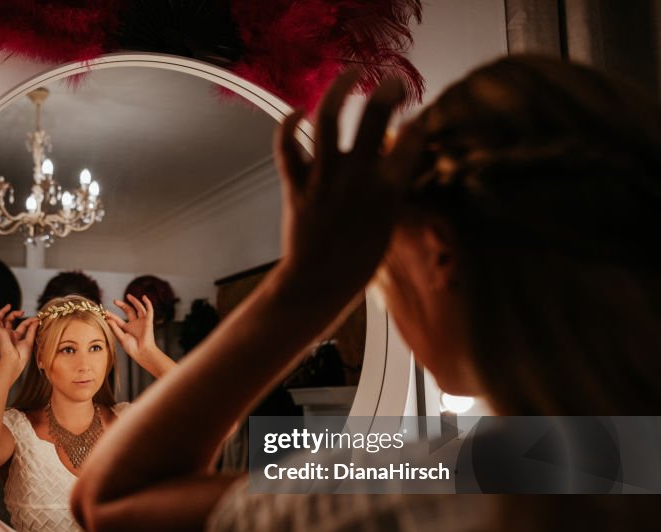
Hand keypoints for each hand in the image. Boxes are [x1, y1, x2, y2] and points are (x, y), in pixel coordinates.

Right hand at [0, 304, 37, 377]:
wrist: (14, 362)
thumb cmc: (22, 356)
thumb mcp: (29, 341)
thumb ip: (32, 330)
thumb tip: (36, 320)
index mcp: (16, 337)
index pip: (22, 325)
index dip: (29, 320)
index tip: (36, 319)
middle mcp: (9, 335)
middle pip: (9, 321)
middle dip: (15, 314)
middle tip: (22, 311)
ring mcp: (4, 333)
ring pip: (0, 320)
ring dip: (4, 312)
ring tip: (8, 306)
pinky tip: (4, 310)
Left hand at [106, 294, 156, 361]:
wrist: (142, 352)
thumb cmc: (132, 348)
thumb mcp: (121, 338)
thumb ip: (115, 328)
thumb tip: (108, 319)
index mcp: (127, 329)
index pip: (118, 319)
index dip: (112, 315)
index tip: (105, 312)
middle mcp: (134, 324)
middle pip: (128, 311)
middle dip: (122, 305)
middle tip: (115, 301)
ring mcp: (142, 322)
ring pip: (138, 308)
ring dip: (134, 301)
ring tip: (128, 296)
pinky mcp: (148, 321)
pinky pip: (149, 311)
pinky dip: (148, 303)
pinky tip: (144, 297)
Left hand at [273, 71, 419, 298]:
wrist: (317, 284)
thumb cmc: (357, 264)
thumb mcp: (388, 227)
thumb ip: (392, 193)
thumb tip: (397, 167)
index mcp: (387, 189)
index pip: (410, 140)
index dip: (417, 124)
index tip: (418, 119)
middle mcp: (355, 176)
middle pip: (374, 116)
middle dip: (388, 91)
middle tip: (395, 82)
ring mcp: (323, 177)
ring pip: (328, 118)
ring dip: (341, 88)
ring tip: (353, 72)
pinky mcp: (296, 184)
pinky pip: (288, 146)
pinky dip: (289, 125)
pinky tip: (297, 110)